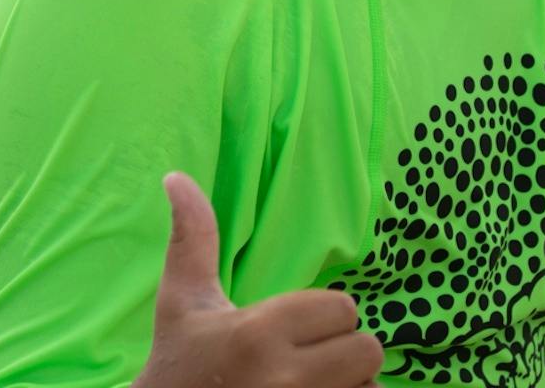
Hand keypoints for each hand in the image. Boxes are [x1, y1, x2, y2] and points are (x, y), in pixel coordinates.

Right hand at [134, 173, 384, 387]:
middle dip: (345, 350)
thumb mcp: (181, 300)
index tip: (296, 326)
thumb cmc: (178, 362)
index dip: (325, 314)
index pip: (343, 309)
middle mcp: (287, 380)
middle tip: (312, 355)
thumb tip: (177, 176)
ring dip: (351, 384)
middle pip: (367, 350)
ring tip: (317, 382)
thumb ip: (193, 237)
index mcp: (258, 334)